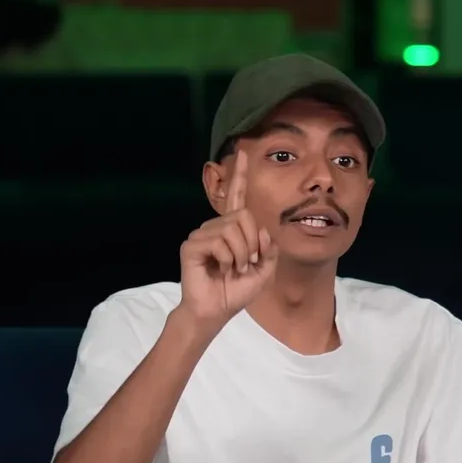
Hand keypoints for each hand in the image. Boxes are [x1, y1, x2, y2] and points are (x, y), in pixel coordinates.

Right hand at [177, 151, 277, 326]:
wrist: (216, 310)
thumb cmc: (237, 290)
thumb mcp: (265, 270)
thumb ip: (269, 248)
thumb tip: (261, 230)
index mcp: (233, 230)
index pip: (237, 198)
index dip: (240, 176)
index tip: (243, 152)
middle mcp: (216, 227)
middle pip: (244, 216)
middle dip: (254, 242)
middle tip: (248, 262)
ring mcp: (202, 234)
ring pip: (233, 229)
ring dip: (242, 254)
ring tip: (234, 268)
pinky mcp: (191, 245)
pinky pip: (219, 241)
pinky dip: (228, 258)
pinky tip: (221, 269)